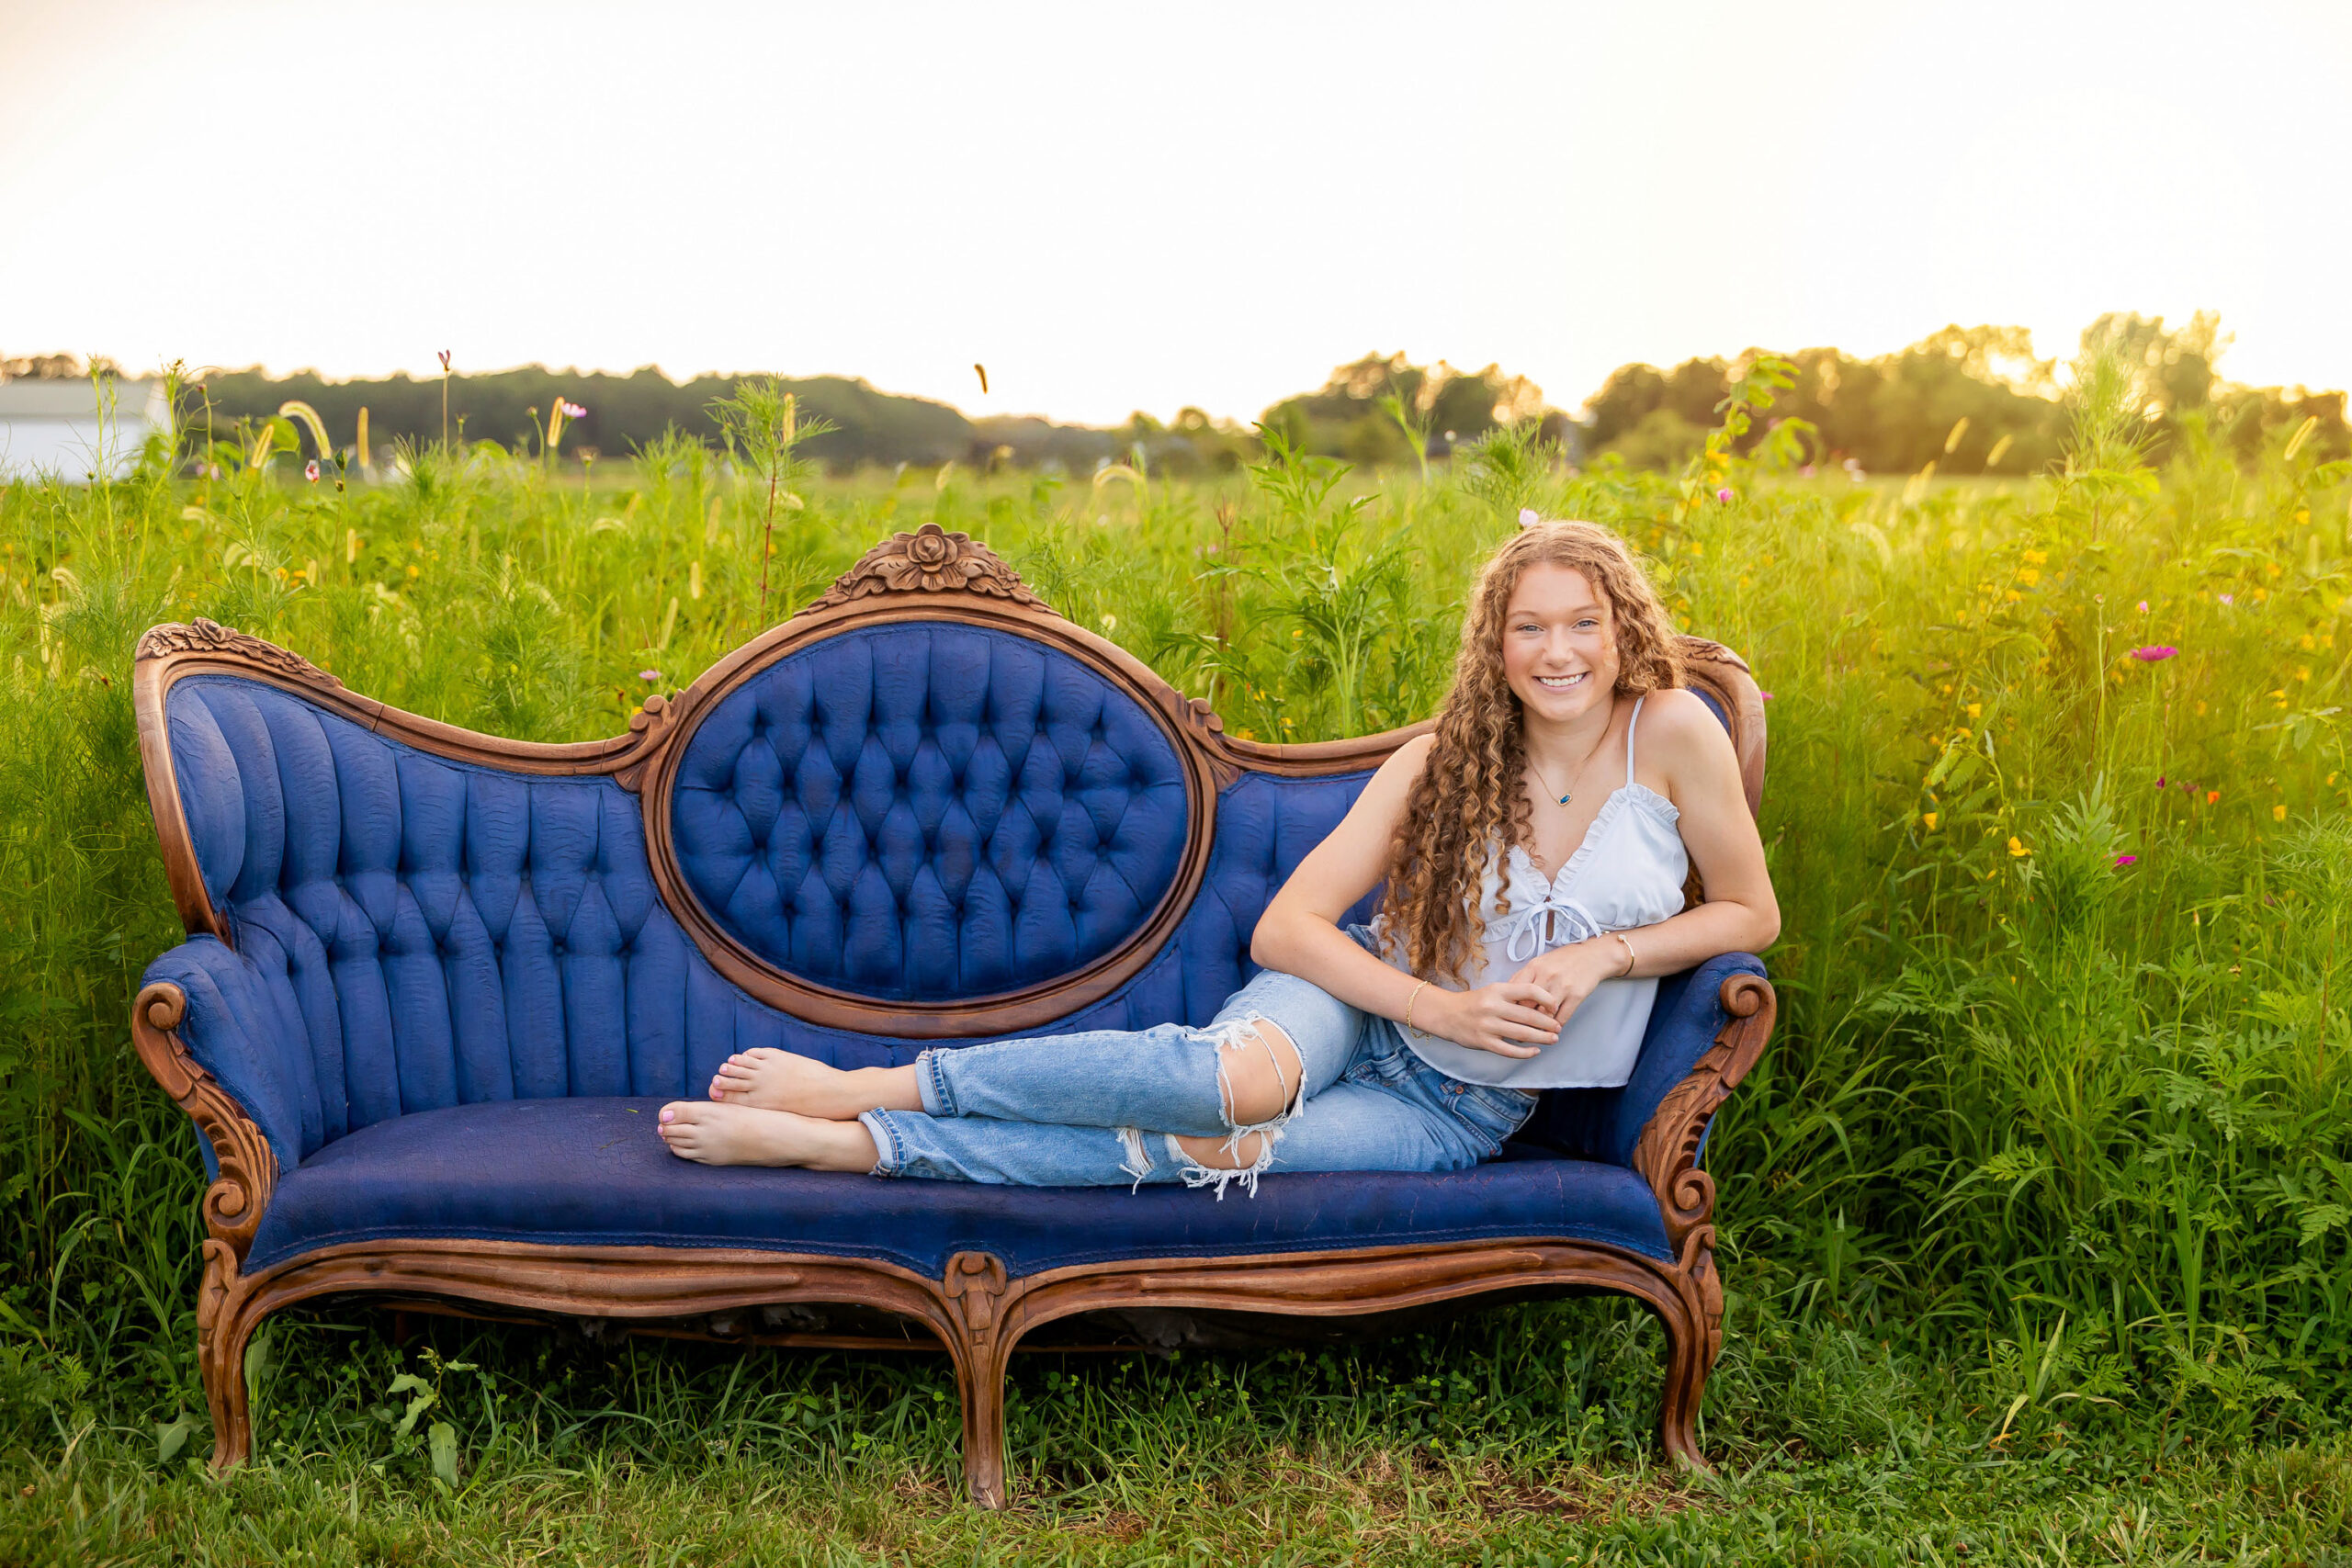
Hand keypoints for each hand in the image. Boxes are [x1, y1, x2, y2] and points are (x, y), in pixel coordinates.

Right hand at [1418, 981, 1562, 1058]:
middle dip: (1548, 1023)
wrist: (1447, 1014)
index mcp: (1498, 990)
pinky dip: (1525, 1052)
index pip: (1529, 990)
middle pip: (1529, 1015)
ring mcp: (1488, 1026)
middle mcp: (1493, 1007)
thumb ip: (1514, 996)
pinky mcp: (1484, 1042)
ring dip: (1541, 1038)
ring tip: (1553, 1039)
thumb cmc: (1475, 1002)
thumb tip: (1543, 1005)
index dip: (1546, 998)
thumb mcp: (1493, 991)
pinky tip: (1535, 1052)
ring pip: (1522, 1034)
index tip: (1555, 1006)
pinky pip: (1509, 1050)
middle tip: (1558, 1027)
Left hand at [1508, 939, 1623, 1026]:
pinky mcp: (1576, 996)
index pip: (1515, 992)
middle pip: (1528, 1005)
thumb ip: (1524, 977)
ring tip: (1534, 1034)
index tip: (1507, 1017)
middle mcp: (1547, 976)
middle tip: (1518, 1030)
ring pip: (1544, 1015)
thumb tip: (1507, 995)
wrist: (1592, 956)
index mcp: (1534, 967)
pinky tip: (1552, 1029)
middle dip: (1522, 1020)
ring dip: (1539, 1027)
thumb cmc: (1563, 960)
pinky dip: (1555, 1026)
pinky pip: (1562, 1018)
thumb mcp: (1540, 962)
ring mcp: (1563, 986)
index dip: (1509, 1007)